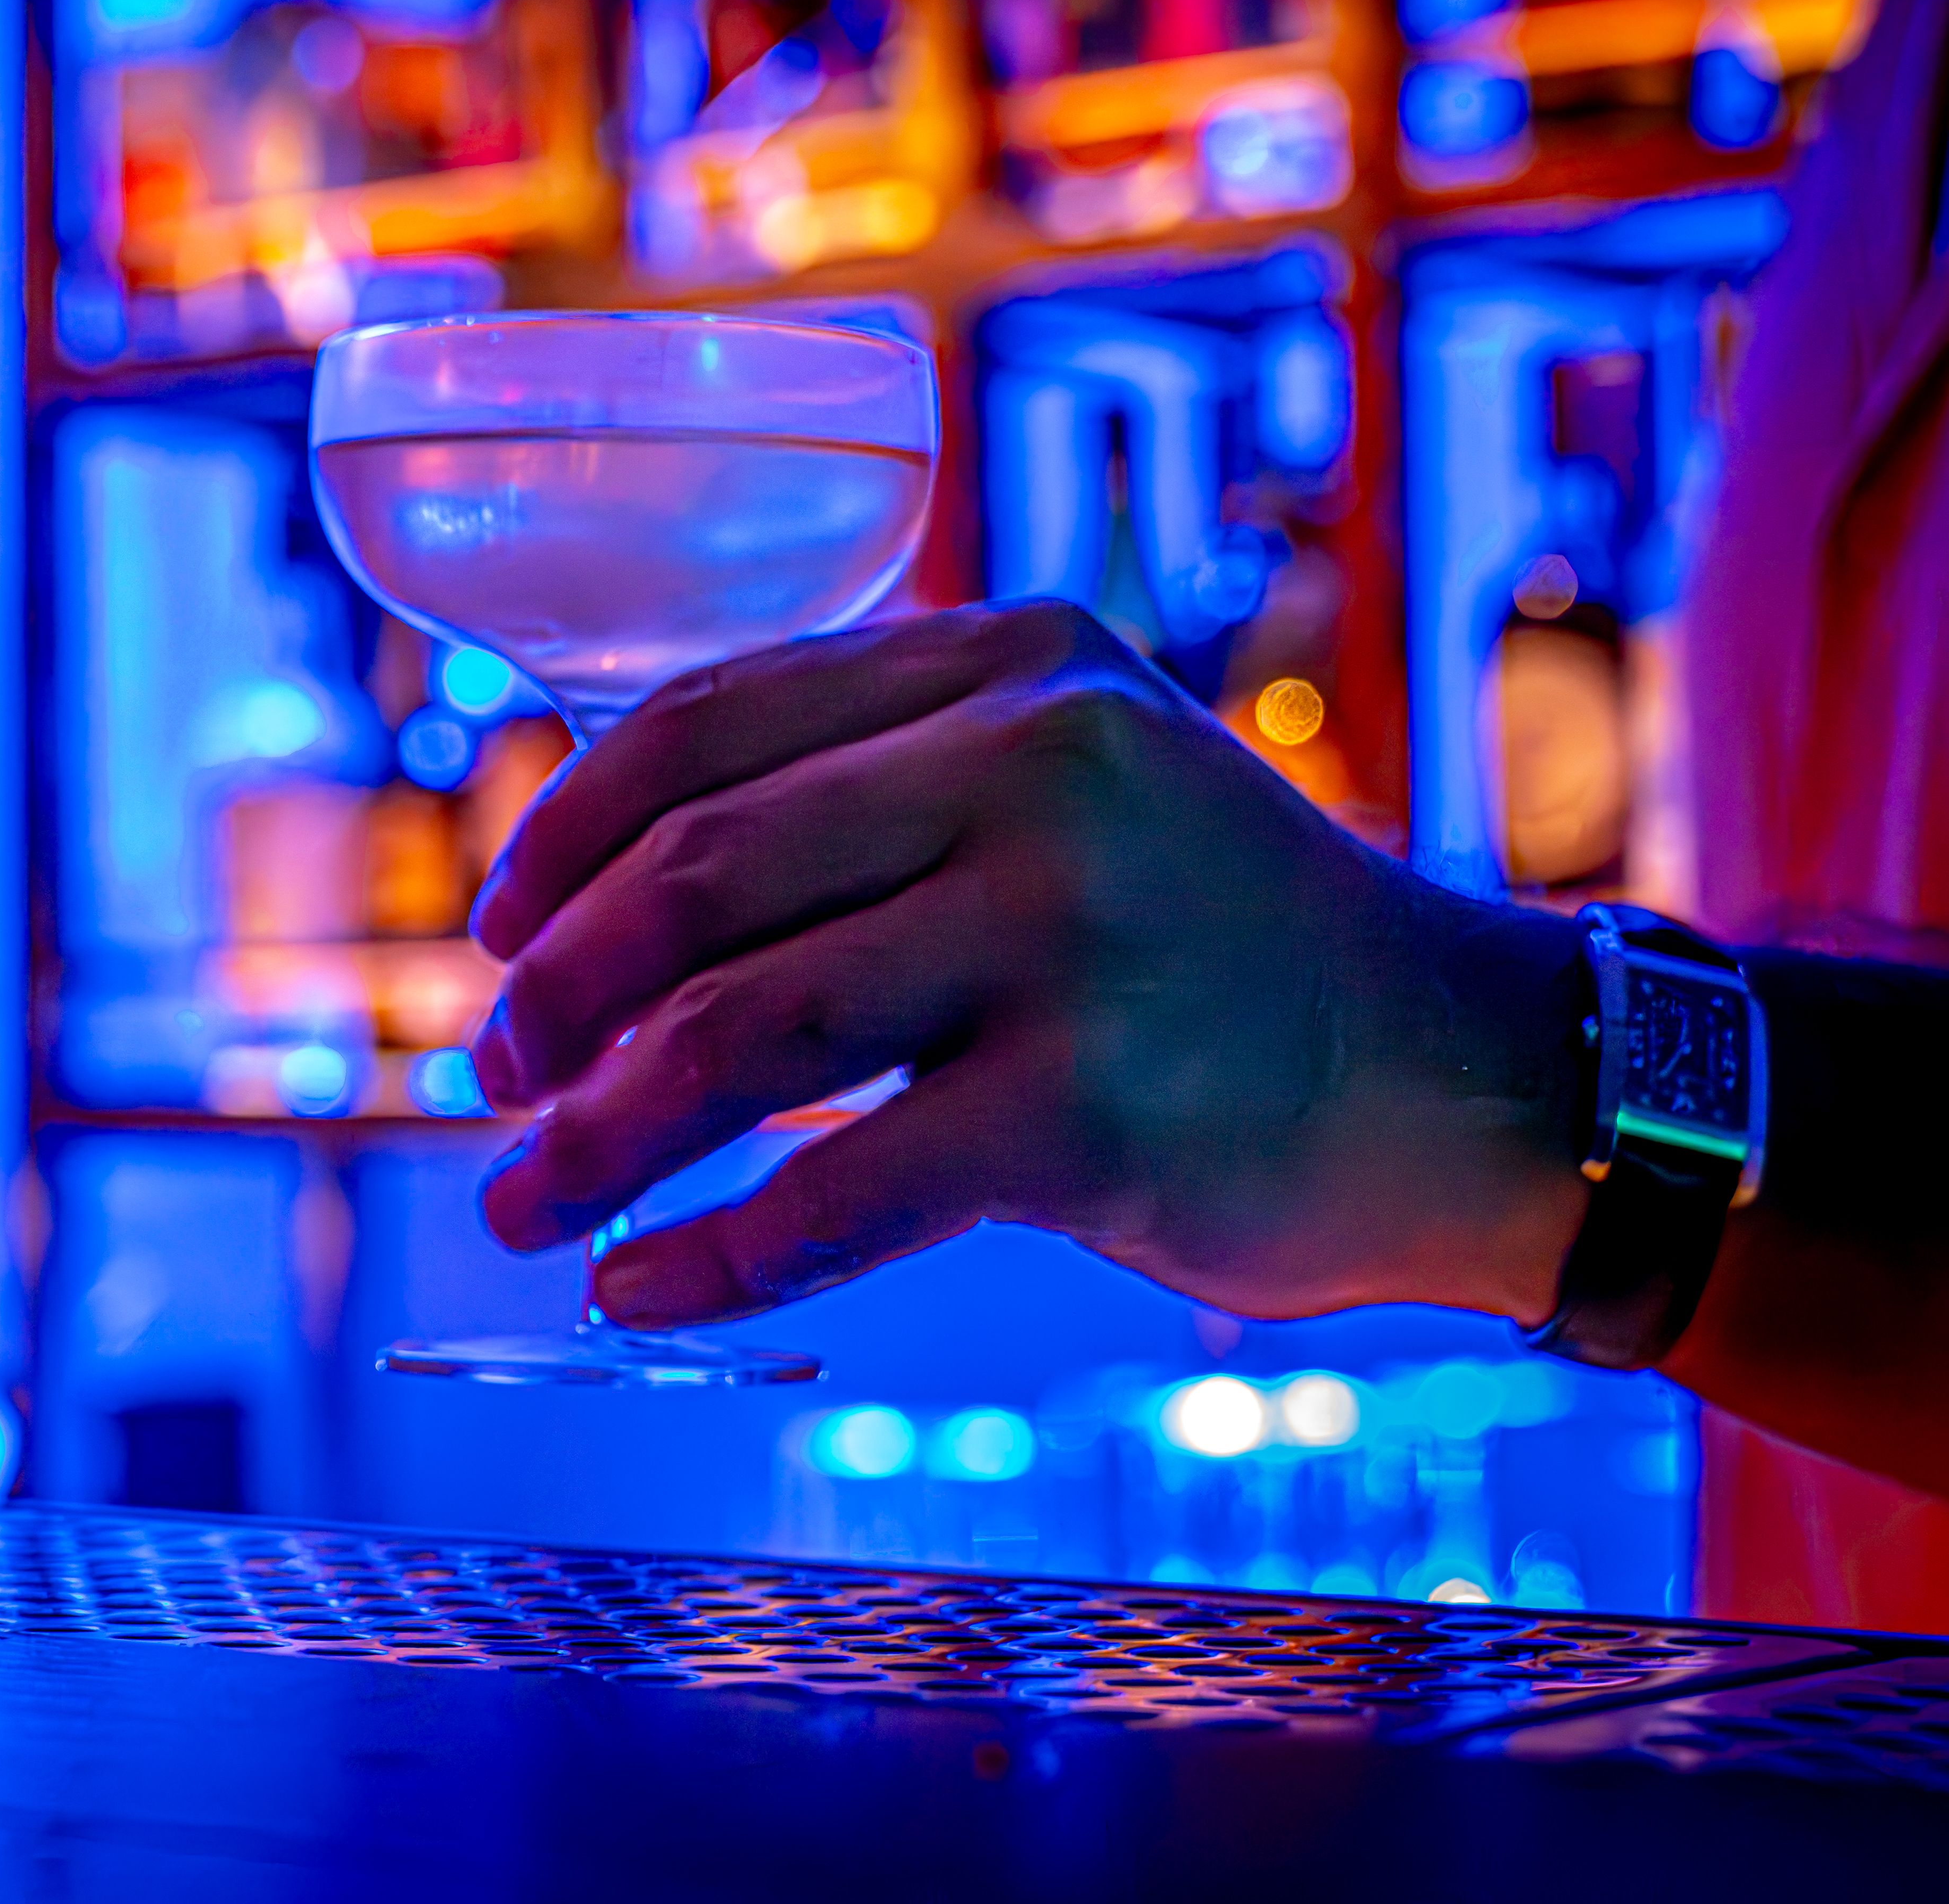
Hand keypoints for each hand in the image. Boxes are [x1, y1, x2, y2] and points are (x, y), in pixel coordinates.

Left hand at [467, 602, 1591, 1332]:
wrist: (1463, 1075)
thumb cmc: (1221, 952)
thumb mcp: (1068, 795)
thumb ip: (874, 803)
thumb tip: (611, 918)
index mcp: (1001, 665)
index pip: (705, 727)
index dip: (564, 838)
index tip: (495, 935)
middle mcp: (1032, 763)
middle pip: (697, 875)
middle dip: (555, 992)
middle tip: (492, 1079)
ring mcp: (1065, 928)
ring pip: (740, 1034)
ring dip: (597, 1136)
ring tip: (519, 1203)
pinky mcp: (1091, 1102)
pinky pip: (836, 1191)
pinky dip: (712, 1253)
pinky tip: (644, 1290)